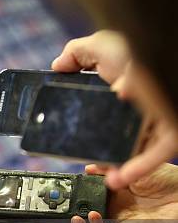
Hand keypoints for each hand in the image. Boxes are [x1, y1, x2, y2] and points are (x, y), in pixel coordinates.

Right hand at [46, 163, 177, 222]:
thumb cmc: (170, 181)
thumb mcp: (134, 169)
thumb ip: (109, 169)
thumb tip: (87, 168)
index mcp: (111, 198)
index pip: (81, 204)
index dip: (65, 205)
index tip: (51, 202)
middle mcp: (112, 214)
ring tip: (73, 219)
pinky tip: (93, 217)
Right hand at [52, 31, 177, 189]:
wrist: (173, 57)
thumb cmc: (143, 50)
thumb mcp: (102, 45)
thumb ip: (77, 54)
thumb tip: (57, 65)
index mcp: (119, 87)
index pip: (97, 108)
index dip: (79, 118)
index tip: (62, 127)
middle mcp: (137, 106)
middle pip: (113, 133)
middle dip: (96, 146)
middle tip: (76, 152)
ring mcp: (153, 121)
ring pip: (130, 148)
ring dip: (112, 163)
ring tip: (96, 169)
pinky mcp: (169, 134)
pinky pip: (150, 156)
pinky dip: (133, 169)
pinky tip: (116, 177)